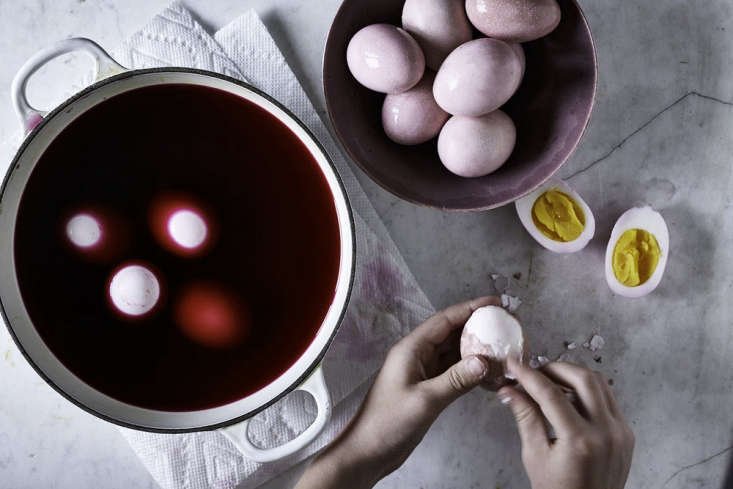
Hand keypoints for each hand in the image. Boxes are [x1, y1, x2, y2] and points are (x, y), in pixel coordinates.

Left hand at [295, 296, 498, 488]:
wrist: (369, 450)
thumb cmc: (388, 422)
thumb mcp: (425, 400)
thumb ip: (456, 380)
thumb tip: (485, 360)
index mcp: (412, 349)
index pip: (445, 320)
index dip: (470, 308)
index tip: (495, 303)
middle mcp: (418, 355)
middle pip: (452, 333)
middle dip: (478, 327)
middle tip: (506, 325)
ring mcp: (423, 371)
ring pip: (454, 353)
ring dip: (477, 349)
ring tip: (504, 347)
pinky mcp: (428, 388)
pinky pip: (453, 372)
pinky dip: (471, 370)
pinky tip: (490, 373)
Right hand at [499, 357, 634, 488]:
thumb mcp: (535, 455)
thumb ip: (525, 416)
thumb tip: (509, 390)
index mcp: (579, 441)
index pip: (550, 394)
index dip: (528, 375)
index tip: (514, 365)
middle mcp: (606, 433)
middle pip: (583, 378)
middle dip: (555, 368)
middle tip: (535, 372)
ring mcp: (621, 432)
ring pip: (600, 384)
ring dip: (573, 376)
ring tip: (550, 382)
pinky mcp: (626, 434)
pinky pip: (608, 400)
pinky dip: (588, 392)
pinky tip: (569, 398)